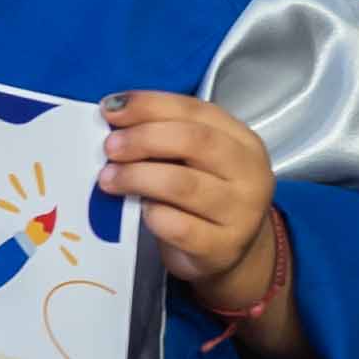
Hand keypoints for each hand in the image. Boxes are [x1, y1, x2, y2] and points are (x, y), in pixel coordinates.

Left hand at [96, 94, 273, 292]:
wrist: (227, 253)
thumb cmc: (203, 197)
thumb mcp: (194, 160)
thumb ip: (166, 137)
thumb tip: (115, 118)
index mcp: (242, 141)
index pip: (195, 110)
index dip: (149, 105)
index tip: (111, 109)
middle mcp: (249, 174)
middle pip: (193, 141)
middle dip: (143, 138)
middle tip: (110, 147)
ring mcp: (240, 213)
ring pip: (182, 184)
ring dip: (136, 176)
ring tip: (108, 179)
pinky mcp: (221, 248)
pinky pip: (177, 226)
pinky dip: (150, 214)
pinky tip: (137, 210)